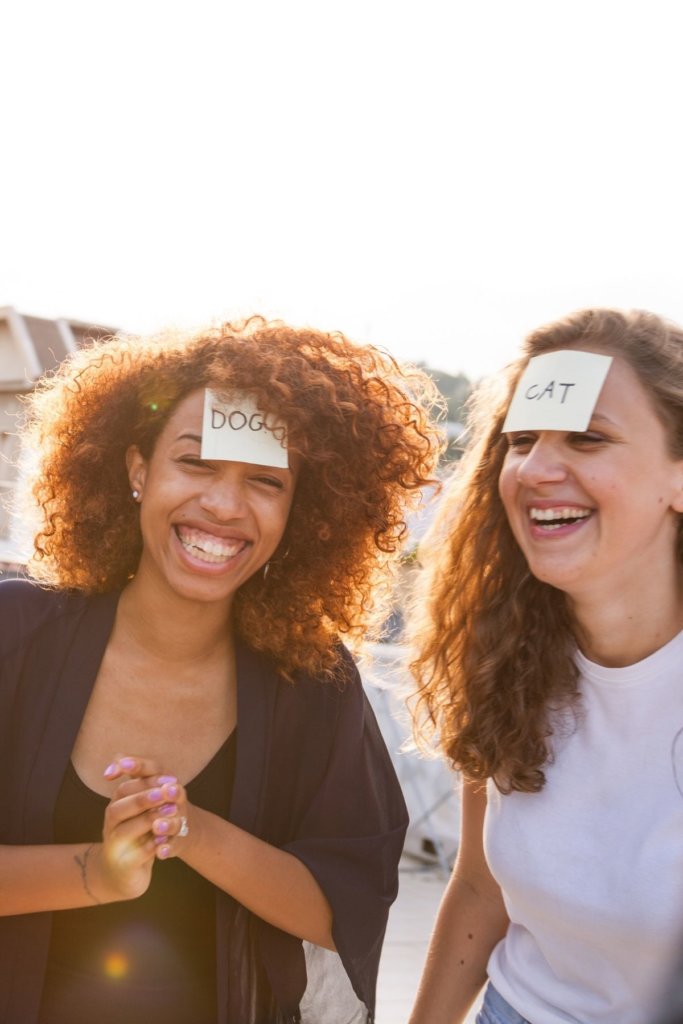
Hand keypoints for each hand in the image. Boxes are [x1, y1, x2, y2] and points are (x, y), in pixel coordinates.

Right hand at [98, 756, 190, 898]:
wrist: (123, 874)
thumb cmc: (137, 836)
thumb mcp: (142, 814)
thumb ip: (151, 796)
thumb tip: (171, 782)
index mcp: (116, 808)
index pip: (123, 789)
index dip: (145, 782)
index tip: (168, 779)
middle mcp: (111, 826)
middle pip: (118, 808)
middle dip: (142, 799)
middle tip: (164, 793)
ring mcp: (114, 847)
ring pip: (124, 831)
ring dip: (148, 820)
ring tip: (171, 811)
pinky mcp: (124, 866)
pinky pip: (134, 856)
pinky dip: (150, 847)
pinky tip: (165, 840)